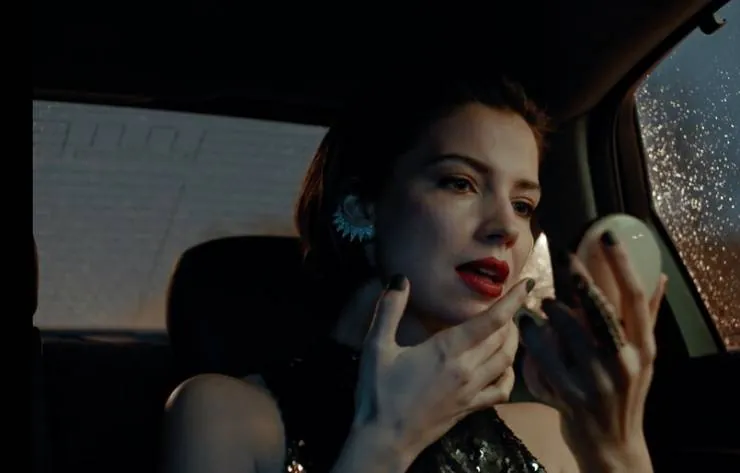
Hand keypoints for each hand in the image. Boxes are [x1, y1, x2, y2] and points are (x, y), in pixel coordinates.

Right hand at [351, 274, 532, 465]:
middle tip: (510, 301)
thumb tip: (400, 279)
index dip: (513, 300)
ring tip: (509, 326)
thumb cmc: (379, 392)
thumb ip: (389, 310)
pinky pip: (501, 389)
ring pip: (506, 360)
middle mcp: (467, 369)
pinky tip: (504, 365)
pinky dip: (509, 373)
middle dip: (512, 315)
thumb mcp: (376, 347)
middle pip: (504, 338)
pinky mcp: (470, 408)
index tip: (527, 283)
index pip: (491, 320)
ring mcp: (472, 391)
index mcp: (447, 350)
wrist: (385, 439)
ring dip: (513, 340)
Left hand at [521, 232, 666, 471]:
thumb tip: (657, 276)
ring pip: (569, 331)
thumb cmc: (626, 392)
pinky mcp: (570, 396)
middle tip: (564, 256)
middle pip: (601, 310)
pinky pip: (545, 357)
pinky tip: (525, 324)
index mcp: (643, 347)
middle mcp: (624, 362)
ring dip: (552, 309)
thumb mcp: (644, 357)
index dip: (621, 263)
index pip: (635, 298)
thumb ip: (646, 316)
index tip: (606, 235)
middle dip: (581, 280)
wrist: (612, 445)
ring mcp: (597, 381)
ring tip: (541, 300)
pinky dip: (533, 336)